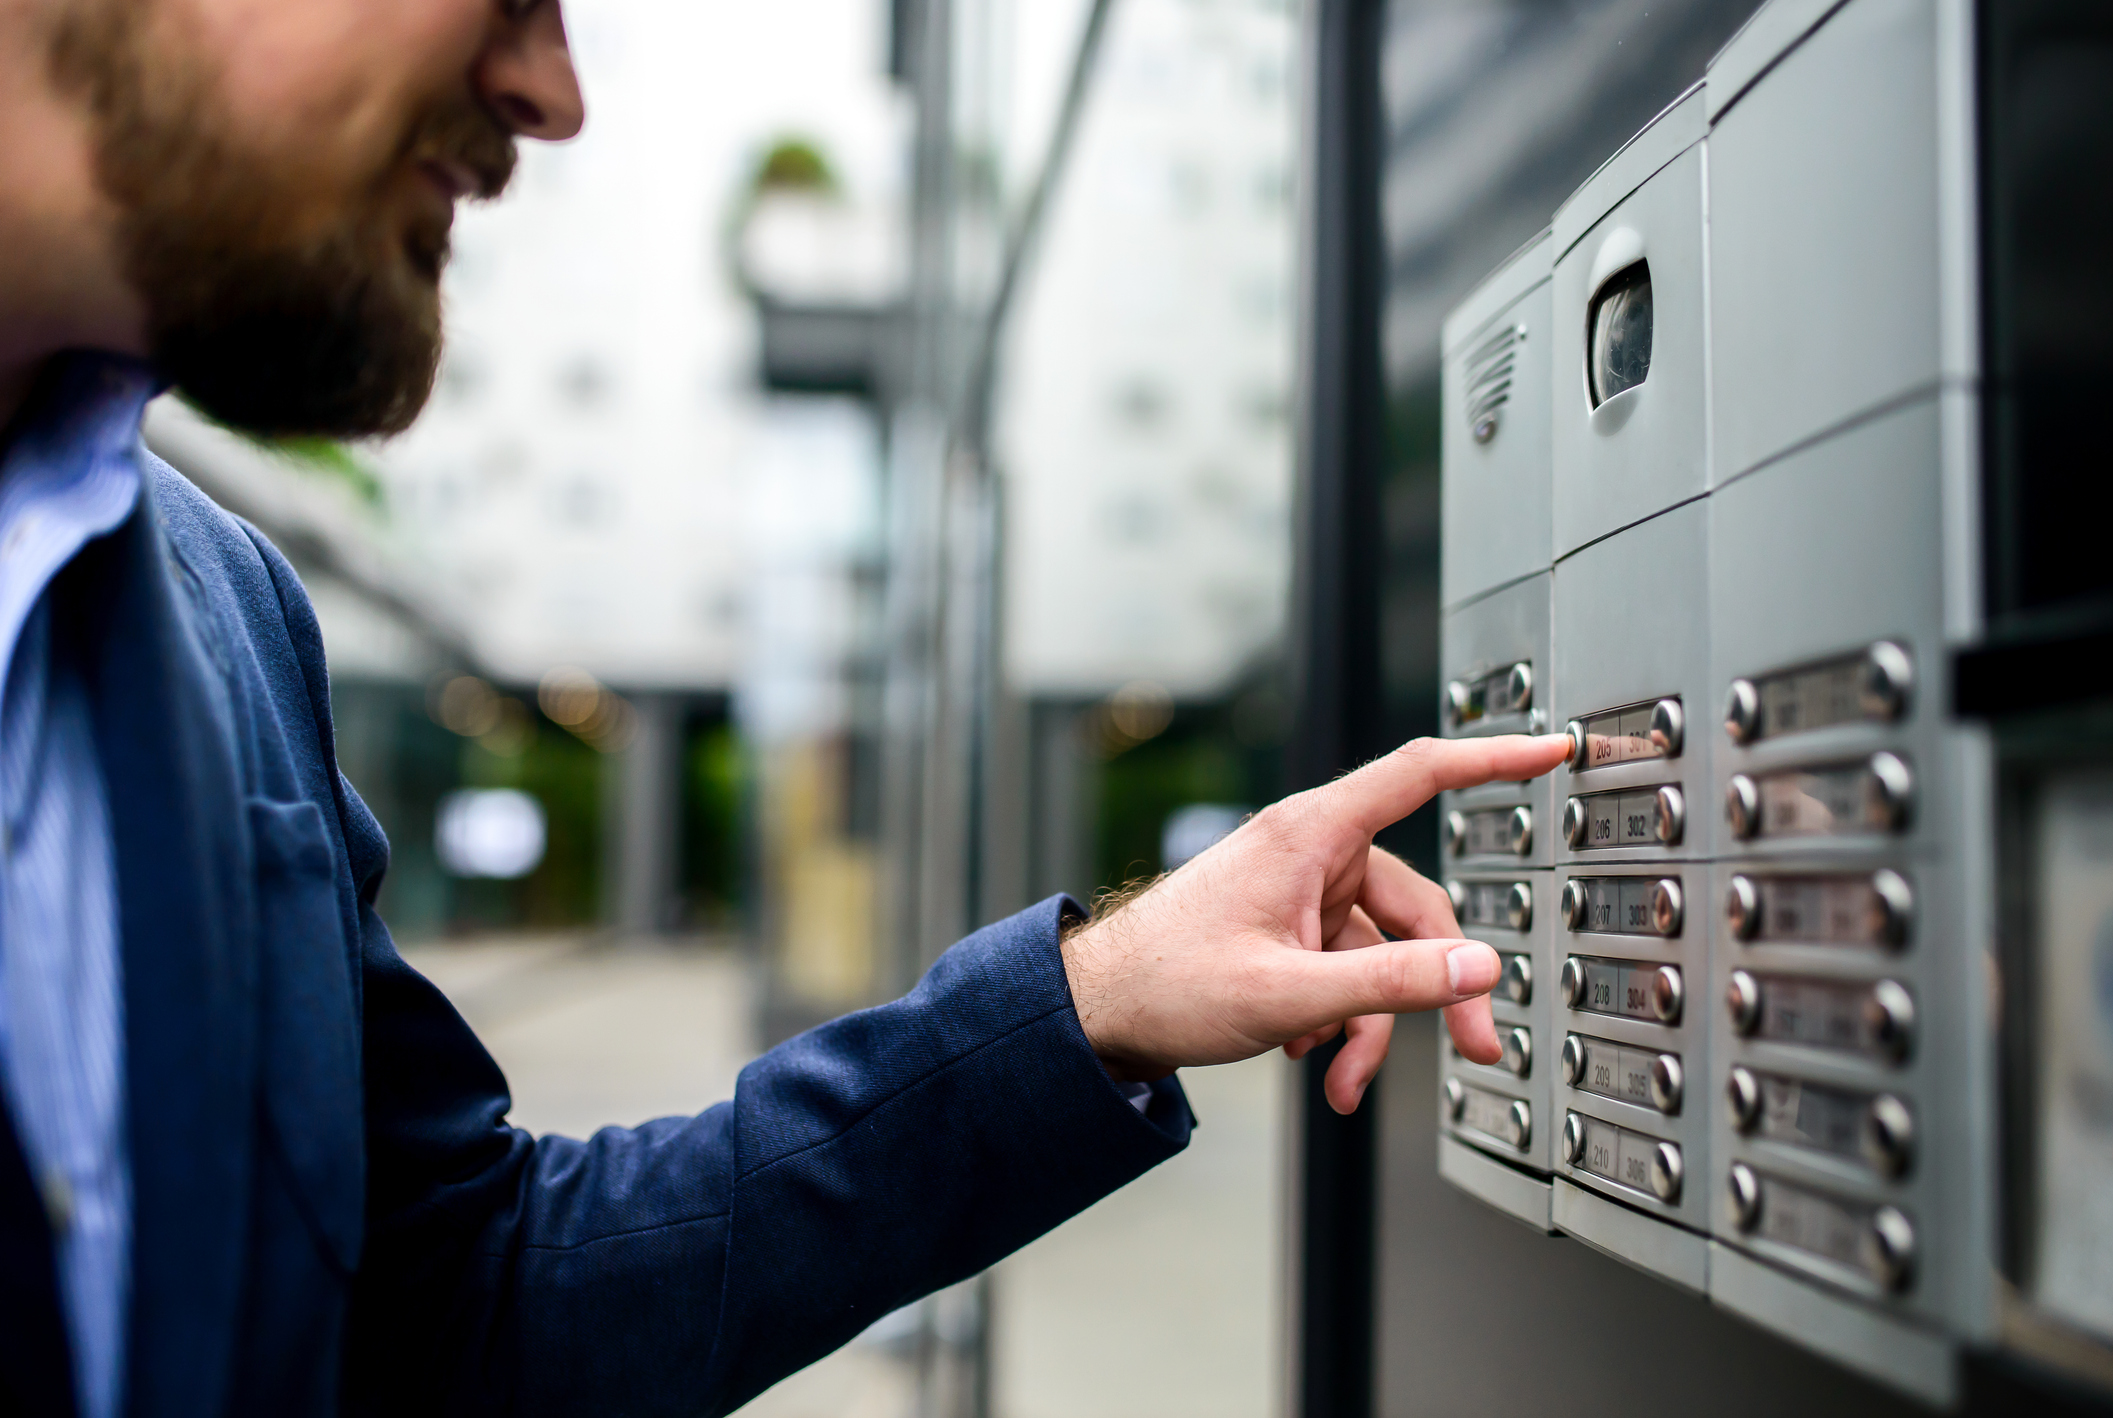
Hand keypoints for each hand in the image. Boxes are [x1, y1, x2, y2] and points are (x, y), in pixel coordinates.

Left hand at [1060, 733, 1571, 1114]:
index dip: (1492, 758)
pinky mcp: (1286, 931)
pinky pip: (1344, 970)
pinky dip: (1338, 1018)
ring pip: (1379, 955)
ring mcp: (1298, 895)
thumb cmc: (1164, 983)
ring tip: (1340, 1078)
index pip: (1419, 774)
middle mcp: (1309, 855)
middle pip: (1415, 907)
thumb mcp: (1289, 993)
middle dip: (1435, 988)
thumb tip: (1477, 969)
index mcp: (1309, 835)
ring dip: (1370, 1023)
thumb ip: (1390, 983)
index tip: (1550, 748)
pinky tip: (1306, 1055)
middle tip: (1470, 1050)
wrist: (1095, 1014)